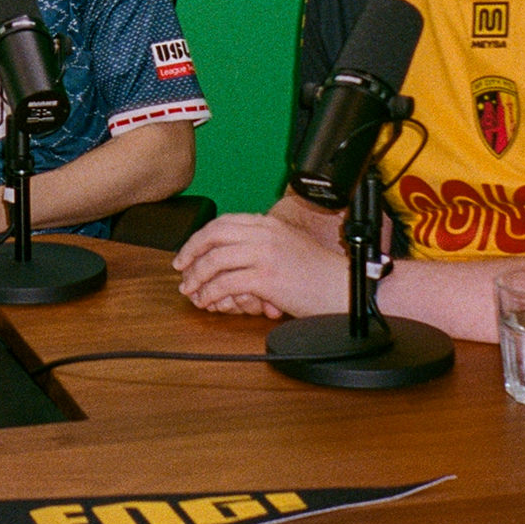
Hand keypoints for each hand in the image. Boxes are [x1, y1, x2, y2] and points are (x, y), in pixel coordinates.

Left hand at [172, 211, 344, 318]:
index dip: (200, 237)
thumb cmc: (320, 273)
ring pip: (215, 260)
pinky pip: (226, 283)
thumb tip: (232, 255)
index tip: (188, 252)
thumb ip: (263, 243)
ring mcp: (264, 254)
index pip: (223, 222)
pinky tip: (208, 301)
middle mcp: (264, 233)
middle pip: (213, 235)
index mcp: (269, 223)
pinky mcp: (266, 277)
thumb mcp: (289, 245)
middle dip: (190, 251)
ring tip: (190, 290)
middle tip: (180, 268)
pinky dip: (211, 293)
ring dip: (197, 276)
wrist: (344, 287)